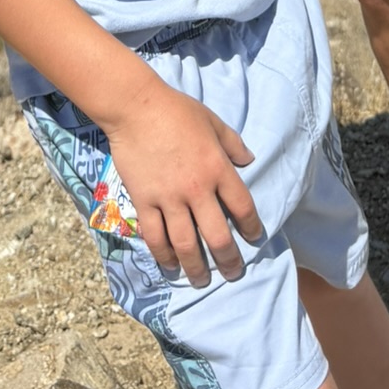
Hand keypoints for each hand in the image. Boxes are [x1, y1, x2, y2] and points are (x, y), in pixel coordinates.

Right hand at [104, 72, 262, 285]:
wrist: (136, 107)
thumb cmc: (177, 111)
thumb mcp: (213, 121)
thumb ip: (233, 143)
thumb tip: (249, 159)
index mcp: (218, 168)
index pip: (243, 207)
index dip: (251, 227)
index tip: (253, 238)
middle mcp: (197, 189)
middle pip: (217, 236)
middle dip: (228, 260)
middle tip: (232, 272)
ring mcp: (169, 198)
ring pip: (186, 245)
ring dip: (196, 268)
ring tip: (201, 280)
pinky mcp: (144, 201)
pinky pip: (155, 237)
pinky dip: (163, 256)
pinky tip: (169, 266)